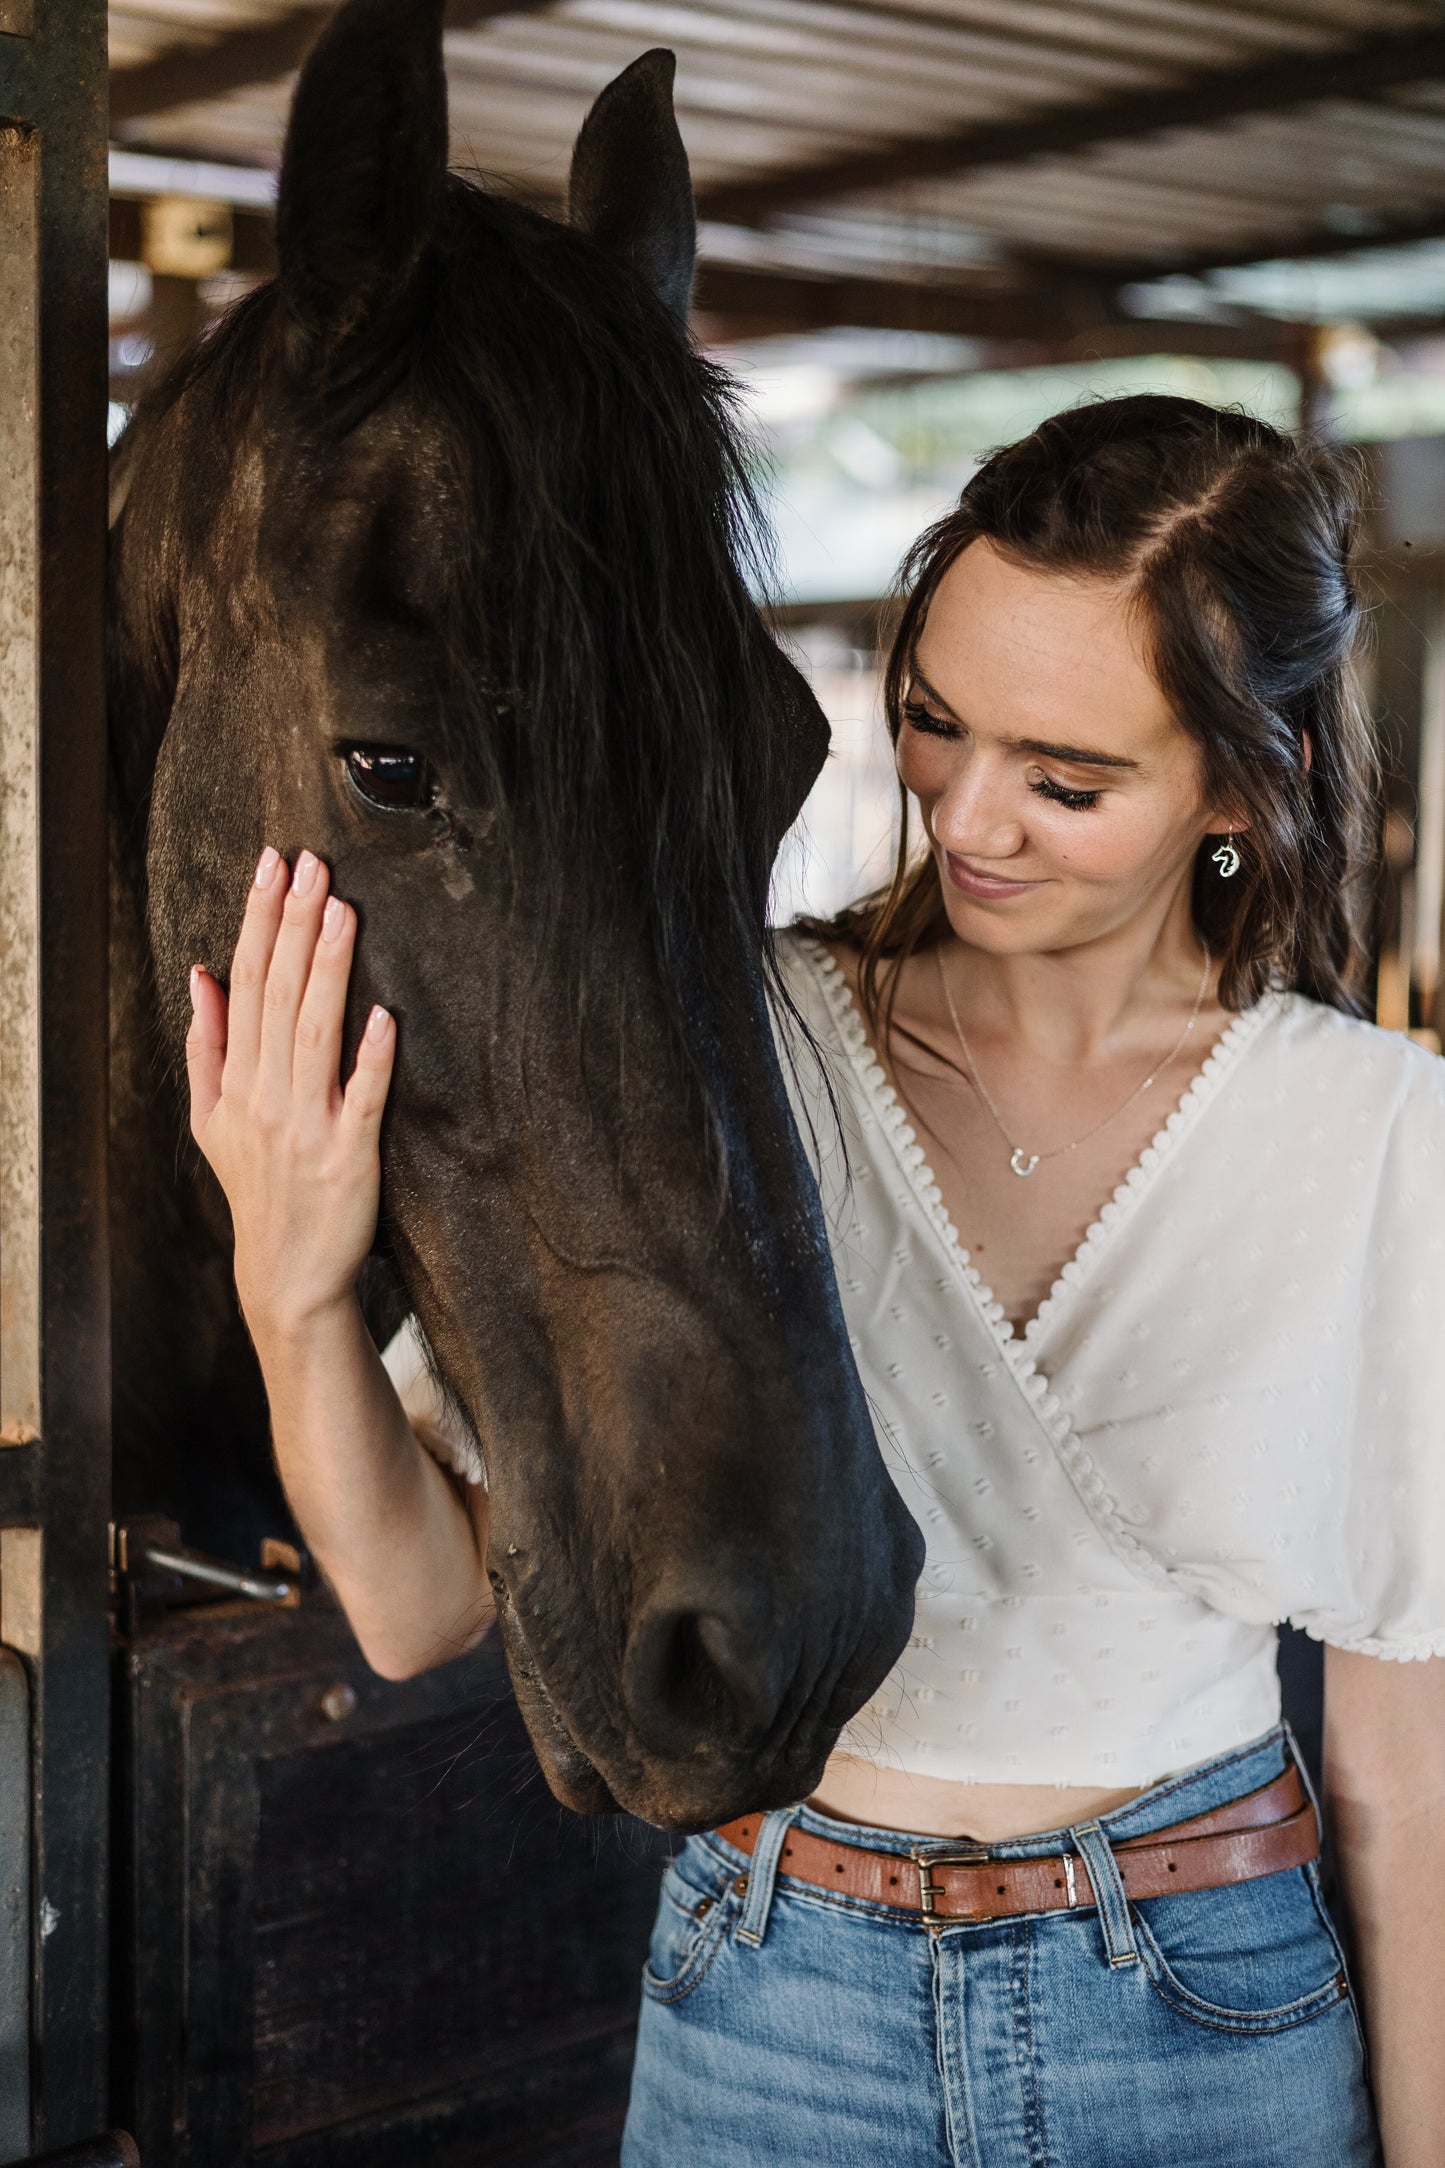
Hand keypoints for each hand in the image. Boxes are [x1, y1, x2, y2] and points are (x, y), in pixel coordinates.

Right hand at [186, 845, 395, 1340]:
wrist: (286, 1274)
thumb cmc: (257, 1188)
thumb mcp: (212, 1120)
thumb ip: (207, 1045)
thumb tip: (203, 972)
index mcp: (234, 1081)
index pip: (246, 982)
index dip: (260, 920)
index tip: (272, 864)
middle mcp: (265, 1097)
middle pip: (278, 995)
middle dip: (294, 924)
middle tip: (312, 863)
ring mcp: (308, 1125)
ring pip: (316, 1032)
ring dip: (329, 969)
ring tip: (343, 910)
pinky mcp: (350, 1155)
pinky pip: (363, 1097)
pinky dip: (373, 1057)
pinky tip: (386, 1015)